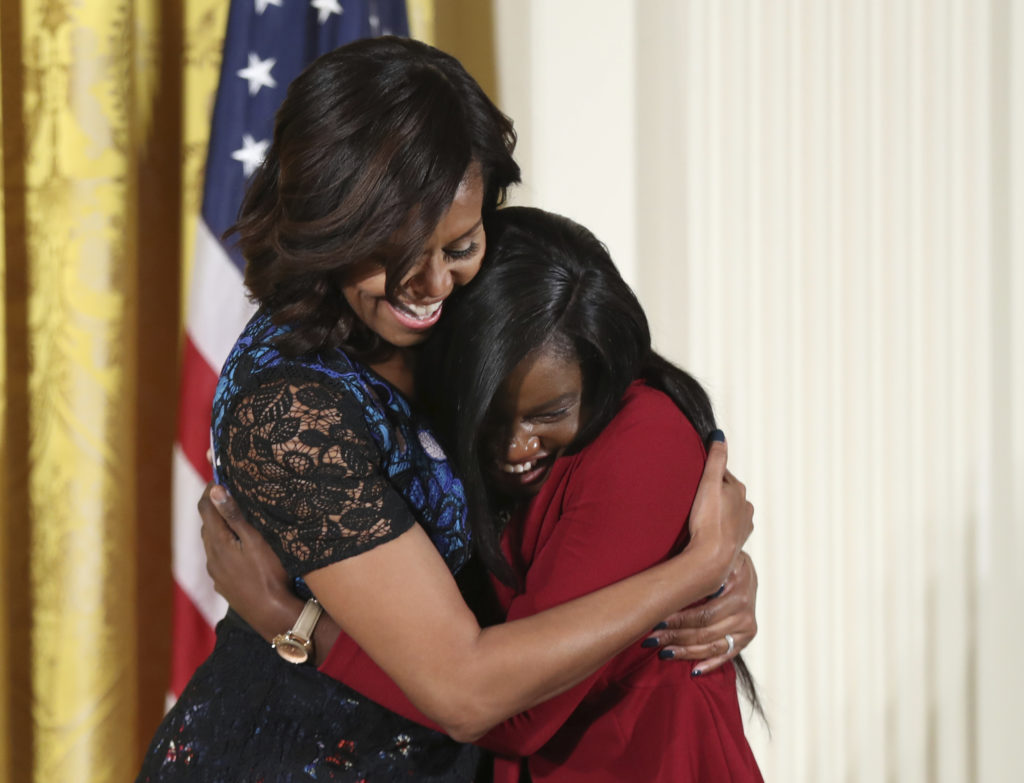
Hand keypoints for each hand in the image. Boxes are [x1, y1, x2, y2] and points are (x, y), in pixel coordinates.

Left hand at [199, 484, 294, 640]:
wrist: (273, 615)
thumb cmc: (269, 575)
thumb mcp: (256, 541)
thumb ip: (235, 516)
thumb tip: (216, 491)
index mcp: (218, 542)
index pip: (206, 508)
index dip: (211, 490)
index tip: (221, 477)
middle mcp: (212, 557)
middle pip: (207, 525)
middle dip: (216, 509)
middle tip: (233, 495)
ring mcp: (217, 574)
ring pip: (213, 544)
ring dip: (221, 530)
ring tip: (239, 522)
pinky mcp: (224, 586)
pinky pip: (220, 561)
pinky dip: (226, 549)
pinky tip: (242, 552)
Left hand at [643, 551, 757, 673]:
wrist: (741, 566)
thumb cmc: (718, 560)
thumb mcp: (712, 559)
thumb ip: (697, 571)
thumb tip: (666, 587)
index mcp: (736, 591)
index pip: (703, 612)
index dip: (678, 619)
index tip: (656, 622)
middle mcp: (744, 611)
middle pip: (705, 631)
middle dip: (676, 636)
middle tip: (652, 639)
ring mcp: (747, 626)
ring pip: (712, 646)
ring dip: (686, 651)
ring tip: (664, 652)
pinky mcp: (747, 637)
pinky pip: (727, 655)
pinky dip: (710, 664)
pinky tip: (694, 670)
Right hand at [685, 433, 753, 586]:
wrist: (712, 558)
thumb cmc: (709, 520)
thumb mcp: (709, 483)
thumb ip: (716, 459)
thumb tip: (720, 436)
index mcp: (739, 490)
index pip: (721, 475)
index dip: (706, 476)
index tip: (694, 481)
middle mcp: (746, 506)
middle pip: (726, 493)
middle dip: (713, 493)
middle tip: (693, 499)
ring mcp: (744, 525)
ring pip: (728, 511)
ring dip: (717, 511)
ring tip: (700, 517)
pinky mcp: (738, 541)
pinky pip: (728, 528)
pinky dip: (720, 527)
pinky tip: (708, 531)